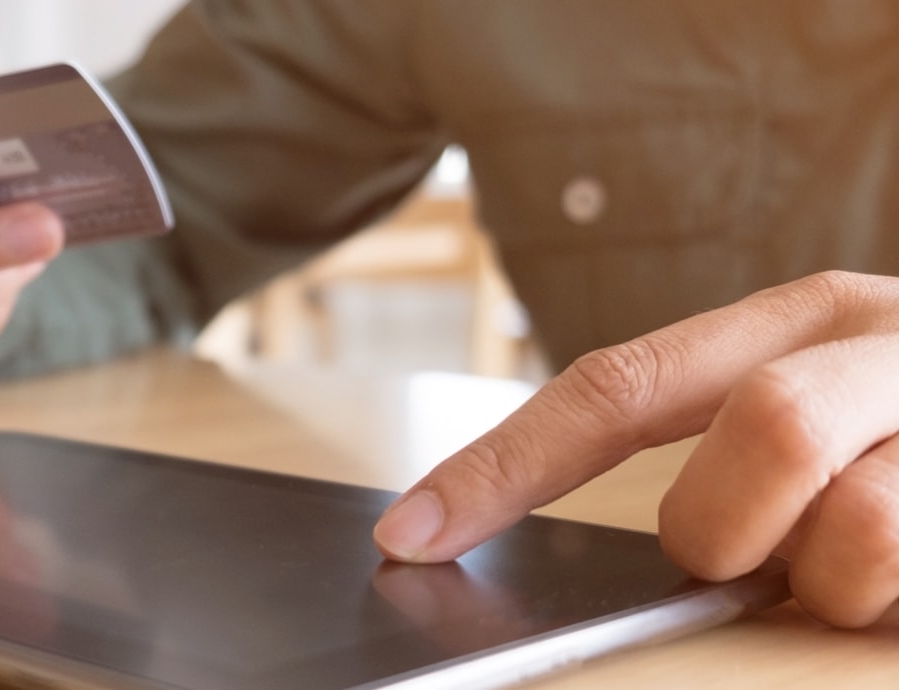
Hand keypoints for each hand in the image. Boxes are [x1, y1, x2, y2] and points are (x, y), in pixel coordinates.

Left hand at [374, 270, 898, 627]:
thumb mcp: (818, 405)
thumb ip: (724, 451)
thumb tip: (638, 549)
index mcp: (797, 319)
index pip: (616, 385)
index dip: (505, 465)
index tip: (411, 532)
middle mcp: (878, 342)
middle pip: (763, 428)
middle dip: (734, 528)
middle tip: (755, 555)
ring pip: (861, 531)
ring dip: (835, 581)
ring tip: (858, 567)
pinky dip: (886, 606)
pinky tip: (897, 584)